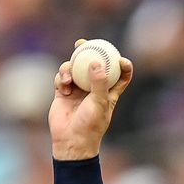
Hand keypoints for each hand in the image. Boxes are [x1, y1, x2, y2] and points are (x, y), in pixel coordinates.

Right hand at [51, 40, 134, 160]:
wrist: (70, 140)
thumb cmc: (90, 125)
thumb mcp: (99, 103)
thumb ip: (99, 83)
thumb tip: (97, 62)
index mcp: (108, 93)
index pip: (119, 76)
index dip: (122, 66)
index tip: (120, 58)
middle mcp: (93, 89)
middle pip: (93, 65)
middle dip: (88, 52)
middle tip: (83, 43)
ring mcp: (77, 90)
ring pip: (73, 69)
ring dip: (68, 68)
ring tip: (68, 78)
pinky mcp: (63, 93)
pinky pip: (61, 78)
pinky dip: (61, 79)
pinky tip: (63, 87)